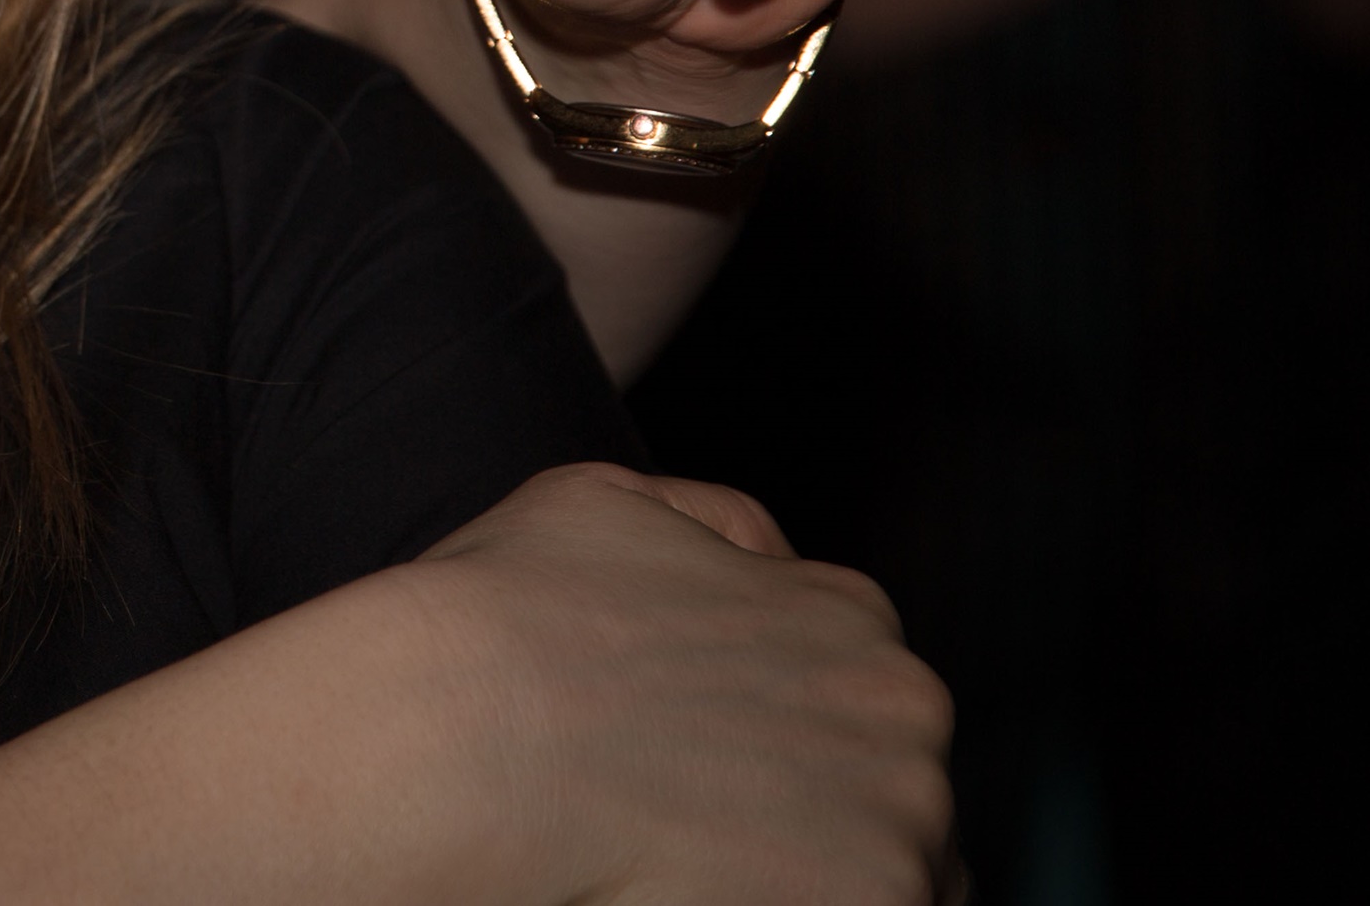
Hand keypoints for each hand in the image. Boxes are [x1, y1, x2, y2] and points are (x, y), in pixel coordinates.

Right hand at [392, 464, 956, 903]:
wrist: (468, 737)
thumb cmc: (511, 621)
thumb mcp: (608, 503)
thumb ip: (717, 526)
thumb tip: (770, 560)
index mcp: (850, 618)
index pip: (869, 703)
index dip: (791, 742)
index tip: (723, 770)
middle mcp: (901, 714)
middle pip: (896, 793)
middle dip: (818, 815)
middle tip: (706, 828)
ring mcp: (900, 822)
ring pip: (899, 872)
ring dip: (815, 874)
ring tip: (699, 867)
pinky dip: (787, 903)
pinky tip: (702, 889)